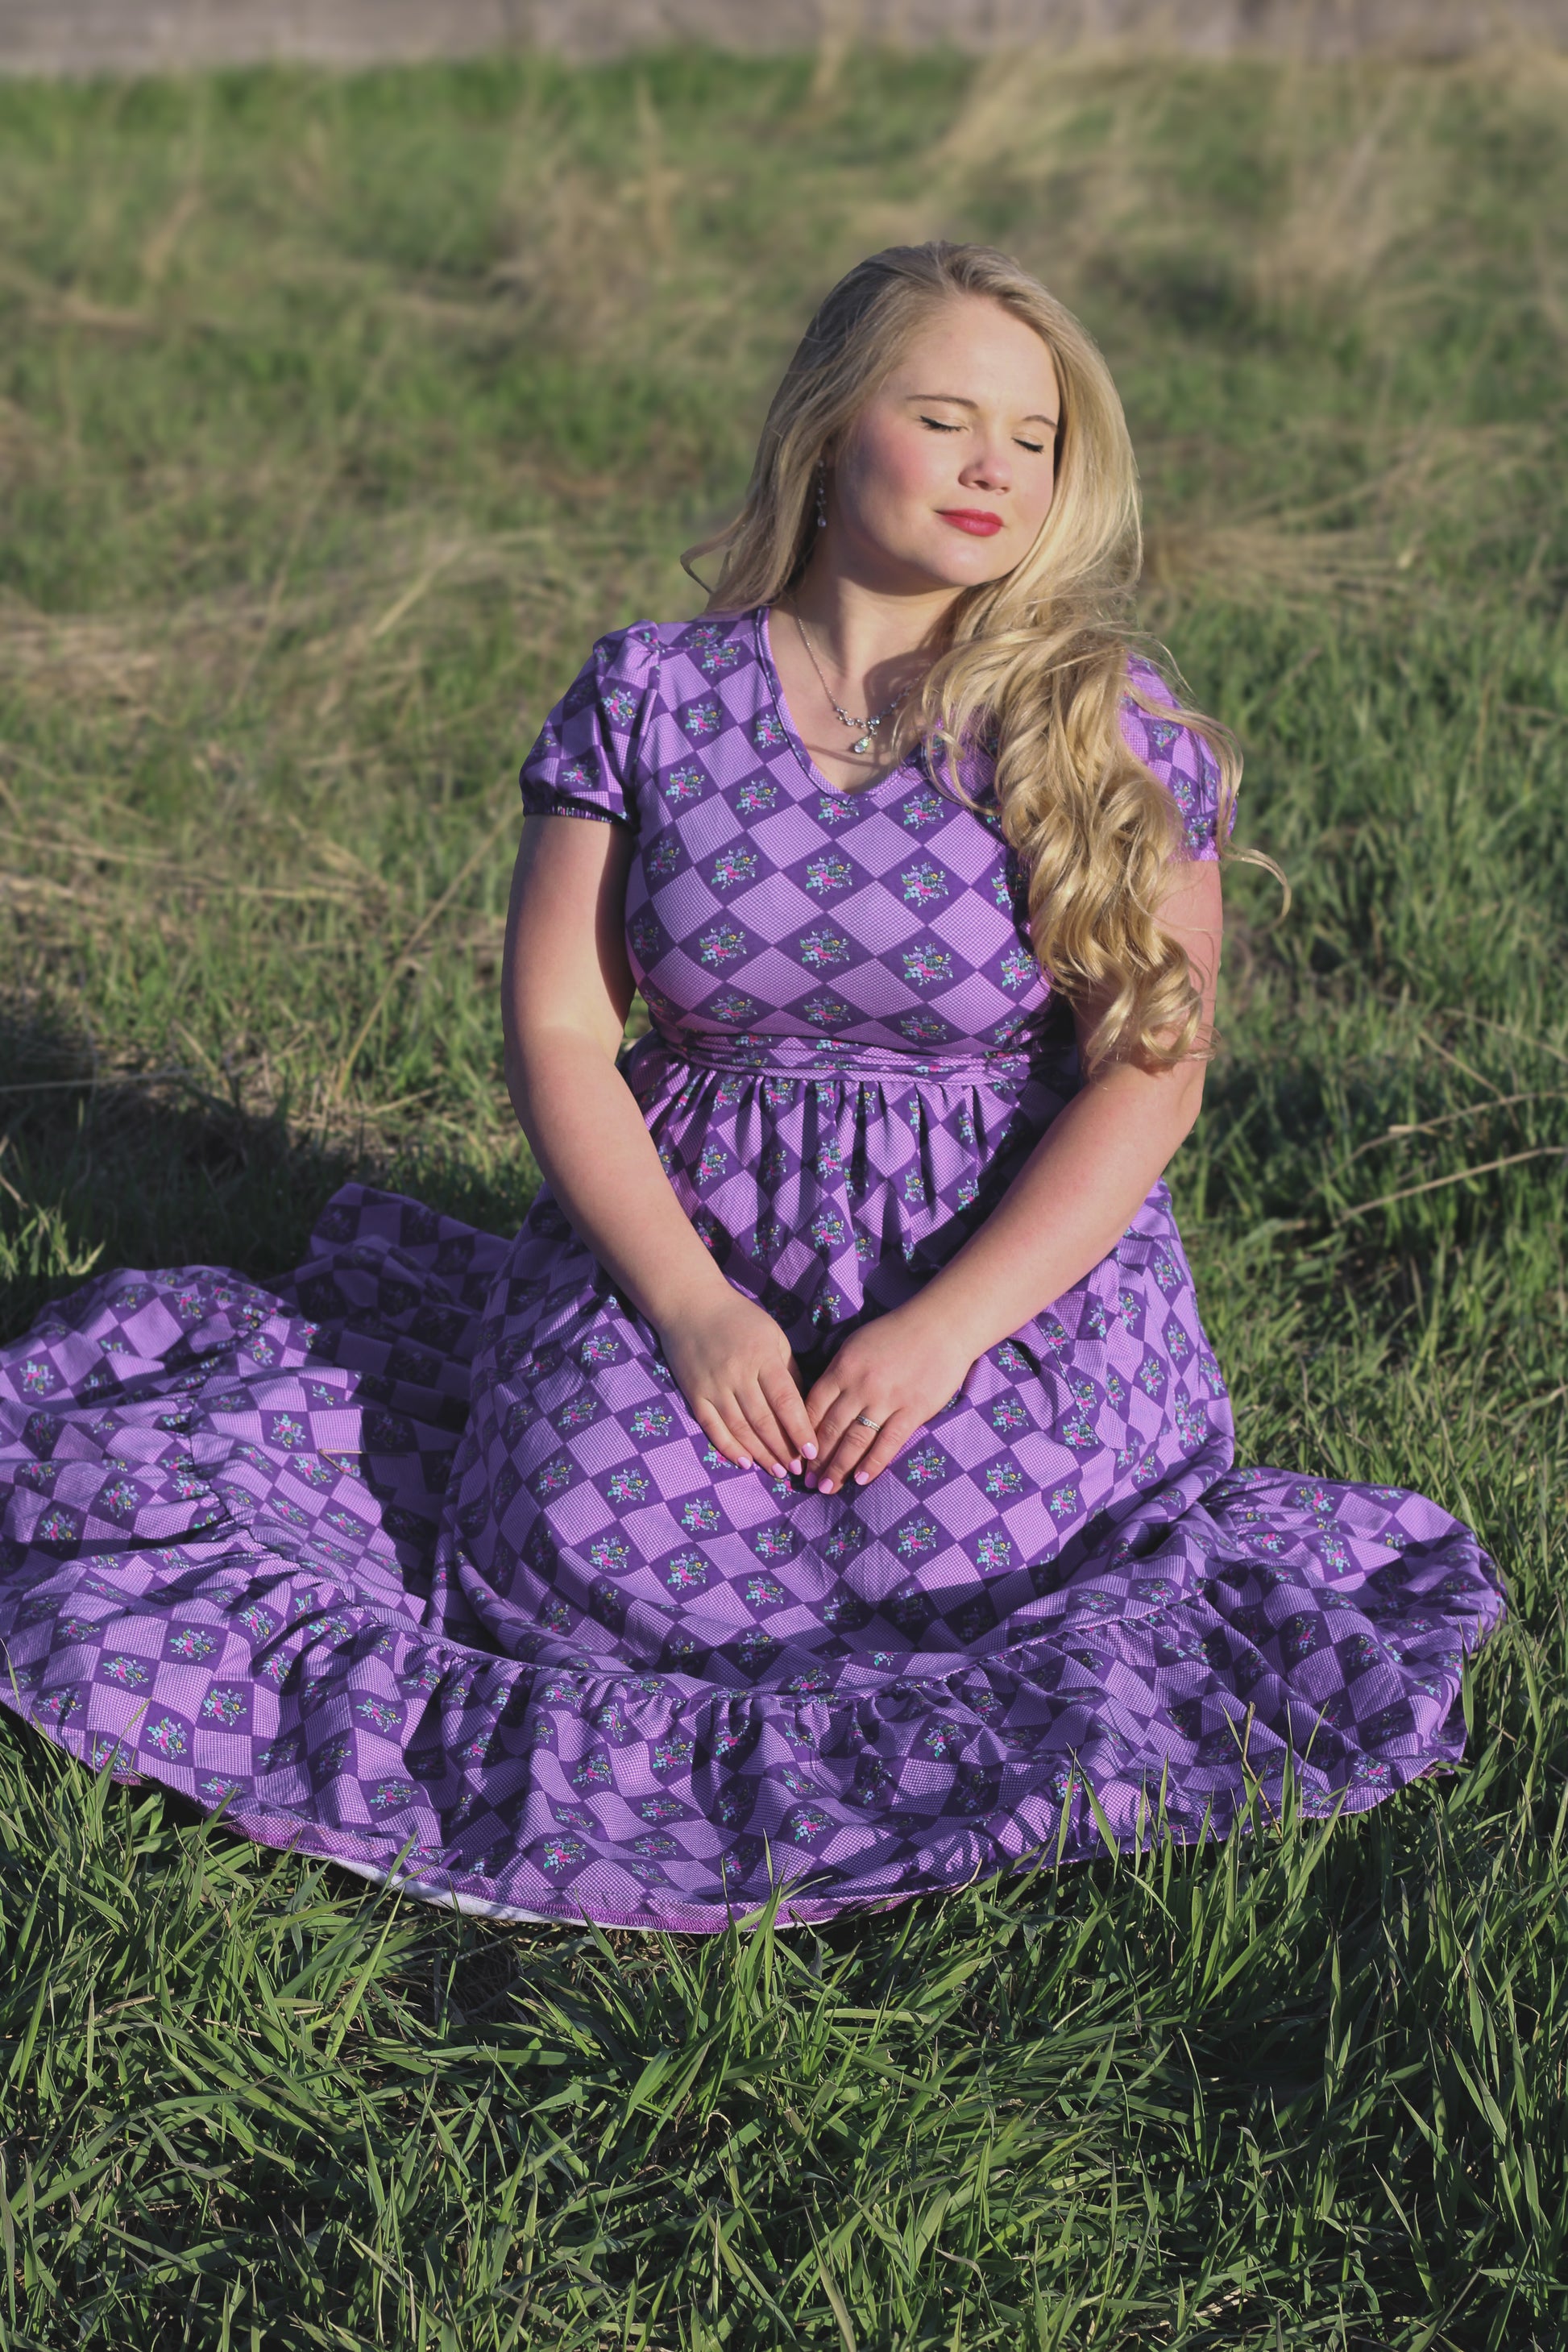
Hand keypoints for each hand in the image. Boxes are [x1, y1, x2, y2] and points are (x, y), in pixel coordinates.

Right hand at [659, 1289, 819, 1479]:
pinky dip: (728, 1447)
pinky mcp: (694, 1394)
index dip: (800, 1429)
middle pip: (763, 1420)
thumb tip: (802, 1407)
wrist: (690, 1305)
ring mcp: (713, 1386)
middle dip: (783, 1448)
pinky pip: (712, 1427)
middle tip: (798, 1469)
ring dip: (760, 1454)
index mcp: (762, 1357)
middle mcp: (737, 1374)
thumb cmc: (739, 1319)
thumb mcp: (773, 1335)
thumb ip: (788, 1370)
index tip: (812, 1451)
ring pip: (740, 1428)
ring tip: (777, 1471)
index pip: (785, 1400)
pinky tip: (744, 1462)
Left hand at [803, 1304, 976, 1494]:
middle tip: (808, 1481)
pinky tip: (860, 1480)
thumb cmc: (897, 1333)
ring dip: (838, 1468)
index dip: (801, 1435)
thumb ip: (838, 1372)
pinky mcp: (912, 1411)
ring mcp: (887, 1400)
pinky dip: (872, 1464)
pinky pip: (888, 1443)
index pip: (812, 1409)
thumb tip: (819, 1402)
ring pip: (855, 1441)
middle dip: (816, 1459)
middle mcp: (860, 1386)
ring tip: (827, 1488)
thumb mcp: (856, 1345)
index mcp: (842, 1368)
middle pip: (830, 1429)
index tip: (796, 1456)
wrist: (941, 1326)